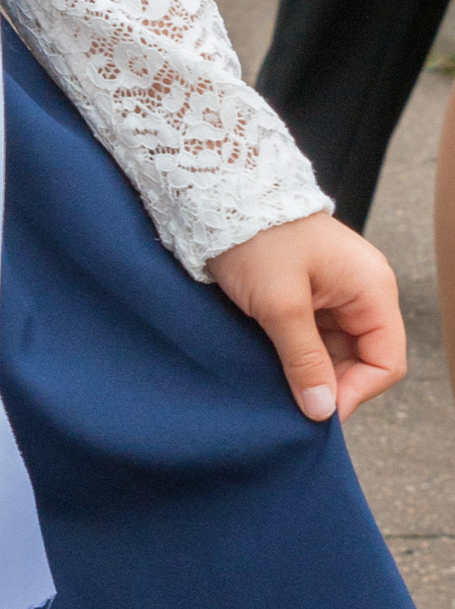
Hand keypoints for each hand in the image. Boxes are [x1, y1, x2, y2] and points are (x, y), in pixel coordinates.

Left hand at [207, 211, 404, 423]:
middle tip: (291, 403)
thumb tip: (322, 411)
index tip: (316, 412)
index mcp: (372, 289)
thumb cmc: (257, 239)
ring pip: (335, 352)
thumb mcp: (280, 304)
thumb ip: (304, 359)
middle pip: (362, 360)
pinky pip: (314, 337)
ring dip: (310, 371)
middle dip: (330, 384)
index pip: (386, 361)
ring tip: (276, 384)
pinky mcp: (309, 295)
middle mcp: (362, 293)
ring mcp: (335, 294)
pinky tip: (271, 365)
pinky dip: (296, 355)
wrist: (221, 196)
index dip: (356, 392)